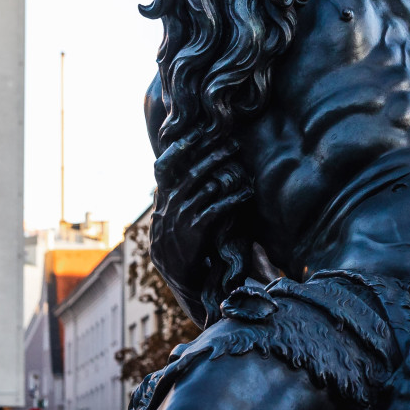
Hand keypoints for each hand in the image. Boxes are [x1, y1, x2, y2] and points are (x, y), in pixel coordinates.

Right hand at [153, 142, 250, 285]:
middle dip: (213, 154)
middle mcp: (169, 206)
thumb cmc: (181, 245)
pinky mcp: (195, 231)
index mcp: (162, 200)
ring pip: (205, 187)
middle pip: (191, 171)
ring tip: (241, 164)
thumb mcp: (169, 220)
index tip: (196, 131)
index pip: (164, 166)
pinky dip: (233, 198)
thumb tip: (183, 174)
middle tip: (232, 143)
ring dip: (226, 173)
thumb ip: (174, 198)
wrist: (180, 278)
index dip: (178, 147)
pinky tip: (246, 193)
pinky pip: (216, 208)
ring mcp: (180, 218)